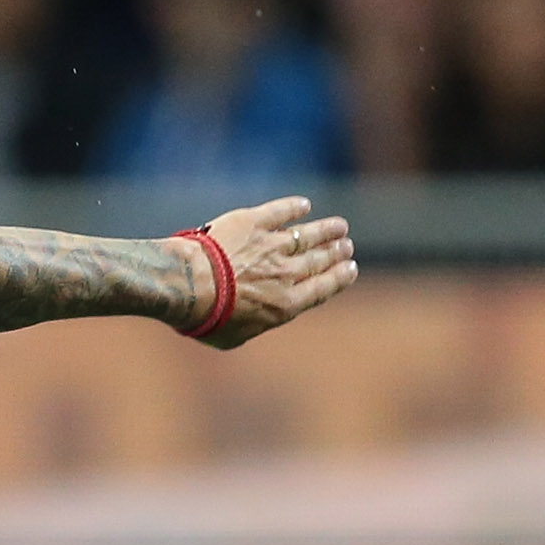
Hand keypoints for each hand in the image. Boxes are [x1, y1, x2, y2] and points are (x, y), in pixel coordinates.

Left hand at [186, 197, 357, 349]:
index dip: (339, 277)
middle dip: (335, 252)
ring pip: (307, 235)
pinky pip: (280, 212)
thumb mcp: (234, 338)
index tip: (351, 268)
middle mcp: (285, 273)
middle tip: (347, 245)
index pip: (321, 288)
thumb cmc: (209, 318)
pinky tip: (304, 205)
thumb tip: (256, 319)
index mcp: (285, 304)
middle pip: (317, 260)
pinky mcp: (253, 223)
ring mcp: (271, 245)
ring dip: (325, 230)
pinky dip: (294, 208)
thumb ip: (254, 325)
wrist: (193, 286)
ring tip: (340, 226)